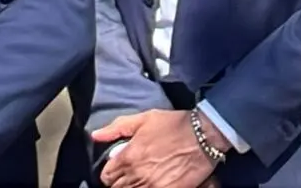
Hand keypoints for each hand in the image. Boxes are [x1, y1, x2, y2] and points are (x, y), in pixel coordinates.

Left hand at [92, 110, 223, 187]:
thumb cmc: (175, 125)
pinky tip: (153, 183)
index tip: (118, 169)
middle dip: (120, 182)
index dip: (111, 172)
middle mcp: (136, 175)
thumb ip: (117, 127)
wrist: (205, 135)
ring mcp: (151, 186)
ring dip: (132, 186)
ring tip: (141, 180)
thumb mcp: (146, 119)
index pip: (106, 176)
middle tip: (130, 175)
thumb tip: (95, 135)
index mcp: (128, 157)